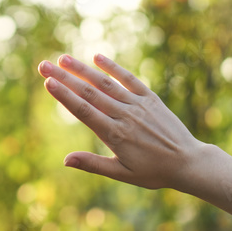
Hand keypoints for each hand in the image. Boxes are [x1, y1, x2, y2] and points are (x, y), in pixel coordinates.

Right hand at [37, 53, 204, 190]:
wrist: (187, 162)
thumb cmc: (153, 172)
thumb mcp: (122, 174)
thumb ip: (93, 164)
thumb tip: (65, 160)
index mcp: (114, 135)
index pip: (83, 111)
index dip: (64, 95)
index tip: (48, 82)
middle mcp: (124, 115)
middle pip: (89, 92)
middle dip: (65, 77)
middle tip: (44, 65)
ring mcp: (138, 105)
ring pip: (106, 83)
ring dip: (83, 69)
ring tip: (63, 58)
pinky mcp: (151, 98)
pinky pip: (129, 79)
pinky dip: (113, 67)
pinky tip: (97, 57)